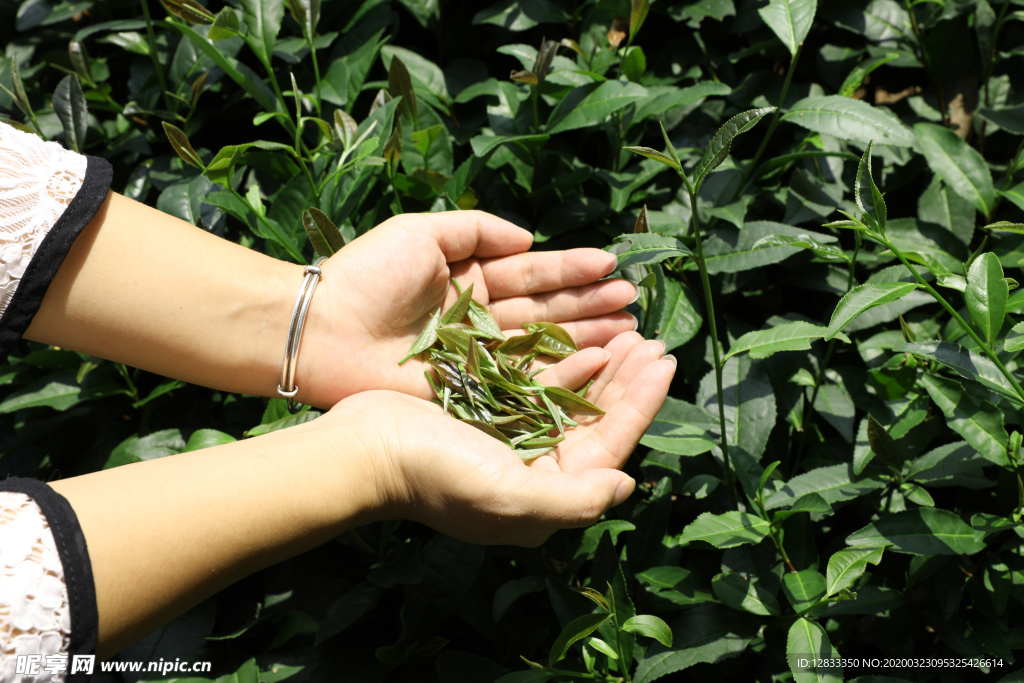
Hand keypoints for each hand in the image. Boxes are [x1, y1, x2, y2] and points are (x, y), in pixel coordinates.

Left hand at [299, 211, 637, 407]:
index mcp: (470, 278)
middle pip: (545, 310)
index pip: (532, 273)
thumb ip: (476, 230)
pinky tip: (593, 364)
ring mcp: (477, 355)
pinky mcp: (469, 388)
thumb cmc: (366, 275)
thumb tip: (529, 238)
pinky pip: (520, 380)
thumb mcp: (421, 232)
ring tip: (627, 331)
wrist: (321, 330)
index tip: (611, 266)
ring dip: (584, 338)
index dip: (571, 270)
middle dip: (589, 305)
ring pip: (541, 345)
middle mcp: (480, 318)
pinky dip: (557, 373)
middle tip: (632, 303)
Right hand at [331, 331, 673, 545]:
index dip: (641, 403)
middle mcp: (535, 470)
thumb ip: (575, 499)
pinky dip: (564, 363)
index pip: (610, 445)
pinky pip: (540, 386)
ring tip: (626, 332)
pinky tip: (582, 342)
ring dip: (602, 367)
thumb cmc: (437, 475)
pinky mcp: (489, 413)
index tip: (665, 360)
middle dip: (627, 380)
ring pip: (573, 399)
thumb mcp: (511, 496)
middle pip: (596, 420)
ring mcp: (513, 440)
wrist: (364, 450)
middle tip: (649, 338)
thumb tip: (626, 484)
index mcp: (547, 494)